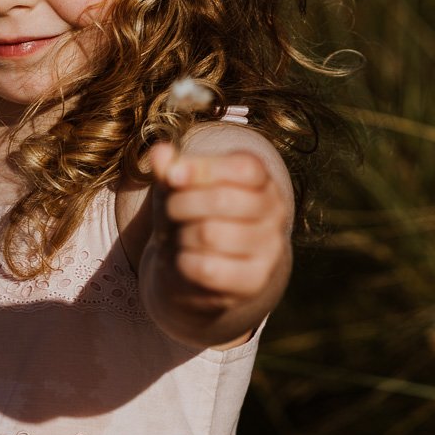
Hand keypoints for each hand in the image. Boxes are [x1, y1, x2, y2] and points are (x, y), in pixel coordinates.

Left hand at [142, 133, 292, 345]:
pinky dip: (184, 262)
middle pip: (223, 199)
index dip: (204, 168)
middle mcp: (275, 213)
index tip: (172, 176)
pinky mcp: (254, 281)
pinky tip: (185, 261)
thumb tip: (160, 152)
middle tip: (171, 211)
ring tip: (181, 238)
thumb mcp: (179, 190)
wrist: (202, 274)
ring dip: (182, 235)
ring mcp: (270, 249)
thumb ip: (170, 170)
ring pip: (210, 234)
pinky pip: (207, 267)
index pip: (245, 167)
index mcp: (263, 182)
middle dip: (182, 203)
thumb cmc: (191, 219)